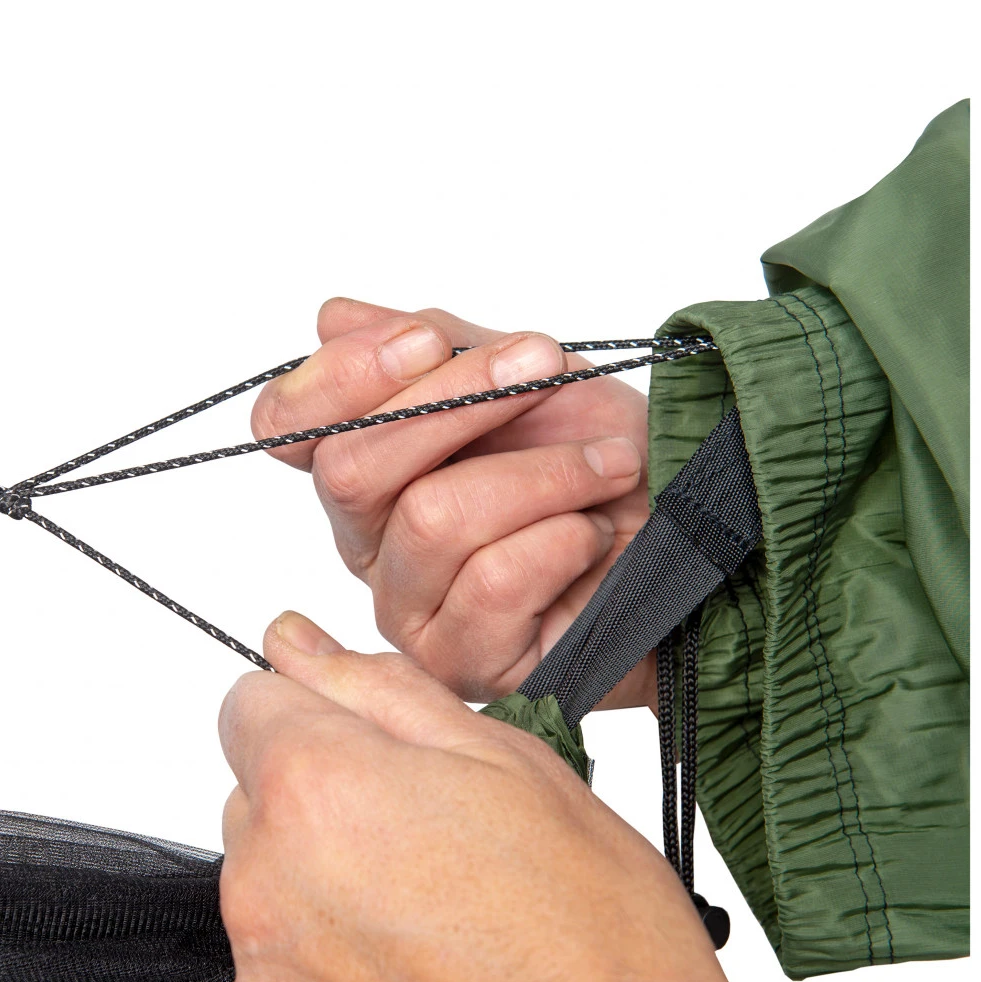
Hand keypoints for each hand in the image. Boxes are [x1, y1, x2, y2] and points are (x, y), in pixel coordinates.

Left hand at [218, 611, 755, 981]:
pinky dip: (329, 958)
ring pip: (267, 878)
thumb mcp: (507, 763)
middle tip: (429, 837)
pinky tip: (414, 971)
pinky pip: (278, 961)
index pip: (248, 701)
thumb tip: (297, 644)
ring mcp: (267, 968)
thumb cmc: (592, 940)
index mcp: (318, 787)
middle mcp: (268, 878)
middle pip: (255, 794)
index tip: (368, 747)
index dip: (316, 714)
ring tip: (434, 914)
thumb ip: (377, 689)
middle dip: (323, 798)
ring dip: (327, 880)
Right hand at [251, 298, 653, 706]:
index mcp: (367, 468)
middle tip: (543, 369)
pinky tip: (592, 539)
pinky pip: (491, 580)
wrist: (695, 532)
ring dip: (541, 474)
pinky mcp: (464, 662)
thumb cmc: (608, 458)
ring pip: (431, 520)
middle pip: (349, 469)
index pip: (285, 425)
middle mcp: (370, 542)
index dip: (338, 379)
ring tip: (608, 465)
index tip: (424, 341)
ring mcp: (411, 608)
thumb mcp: (524, 372)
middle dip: (457, 404)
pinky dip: (561, 538)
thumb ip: (430, 344)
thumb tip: (333, 319)